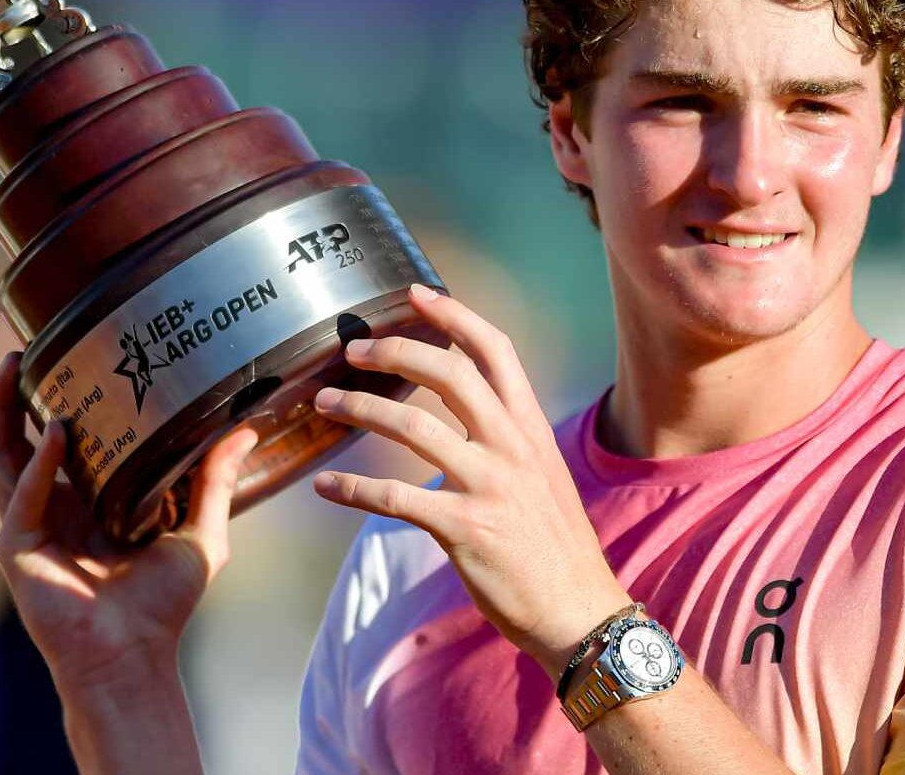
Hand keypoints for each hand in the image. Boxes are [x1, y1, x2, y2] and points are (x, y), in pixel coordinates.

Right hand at [0, 351, 258, 689]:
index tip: (79, 355)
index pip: (65, 439)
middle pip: (20, 437)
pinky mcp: (17, 546)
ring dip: (1, 411)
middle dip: (17, 393)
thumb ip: (215, 482)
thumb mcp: (199, 533)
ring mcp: (29, 524)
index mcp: (86, 501)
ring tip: (13, 368)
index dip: (65, 399)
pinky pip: (21, 493)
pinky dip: (37, 462)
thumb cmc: (162, 606)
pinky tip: (57, 433)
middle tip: (30, 349)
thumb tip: (245, 430)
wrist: (134, 655)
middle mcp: (52, 506)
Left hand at [310, 284, 631, 677]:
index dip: (454, 316)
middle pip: (450, 373)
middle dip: (396, 352)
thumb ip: (508, 441)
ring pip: (413, 427)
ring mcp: (488, 486)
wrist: (580, 611)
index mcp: (530, 429)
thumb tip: (467, 414)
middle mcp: (511, 447)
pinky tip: (325, 487)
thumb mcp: (543, 476)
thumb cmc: (555, 548)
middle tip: (352, 348)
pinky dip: (351, 489)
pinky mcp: (463, 529)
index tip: (416, 292)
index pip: (495, 351)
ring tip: (324, 402)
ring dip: (361, 408)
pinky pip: (393, 498)